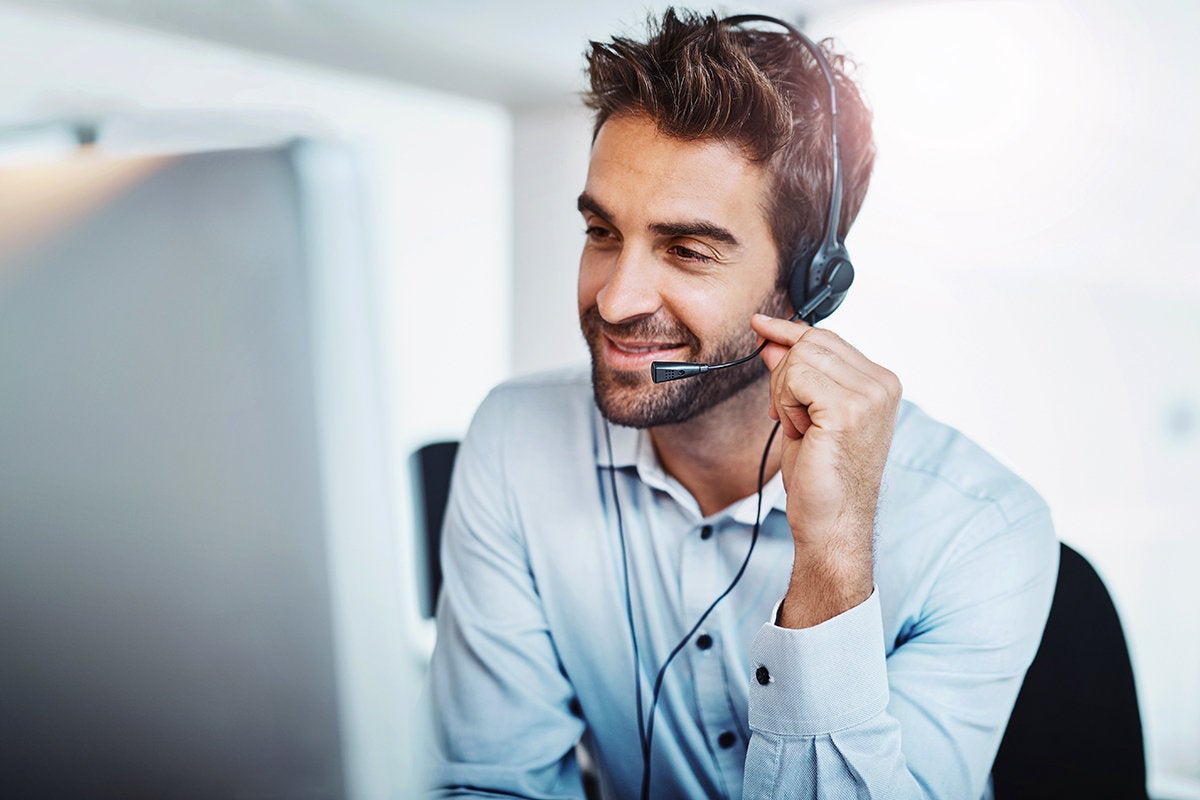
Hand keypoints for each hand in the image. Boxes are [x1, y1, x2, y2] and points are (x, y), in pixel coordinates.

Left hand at [750, 312, 901, 626]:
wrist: (832, 523)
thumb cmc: (821, 478)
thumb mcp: (803, 415)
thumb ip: (794, 376)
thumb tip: (772, 342)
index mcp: (880, 383)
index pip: (827, 339)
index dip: (790, 332)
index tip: (761, 325)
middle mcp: (881, 385)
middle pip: (812, 342)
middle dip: (783, 375)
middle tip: (786, 414)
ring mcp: (869, 395)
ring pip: (800, 358)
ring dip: (783, 393)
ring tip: (800, 428)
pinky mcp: (847, 409)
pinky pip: (795, 378)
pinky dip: (785, 404)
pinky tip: (799, 431)